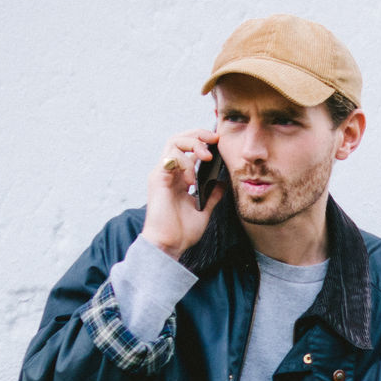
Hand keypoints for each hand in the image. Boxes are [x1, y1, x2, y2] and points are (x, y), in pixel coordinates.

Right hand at [140, 129, 224, 260]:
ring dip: (193, 145)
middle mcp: (169, 172)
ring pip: (173, 142)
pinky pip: (170, 159)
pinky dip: (185, 164)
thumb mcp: (204, 209)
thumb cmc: (182, 231)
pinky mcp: (157, 179)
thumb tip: (223, 182)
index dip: (202, 141)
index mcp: (178, 177)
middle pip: (179, 139)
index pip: (187, 149)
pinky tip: (192, 179)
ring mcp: (162, 174)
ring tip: (206, 158)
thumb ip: (212, 194)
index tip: (219, 143)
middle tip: (214, 139)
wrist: (169, 245)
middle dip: (198, 134)